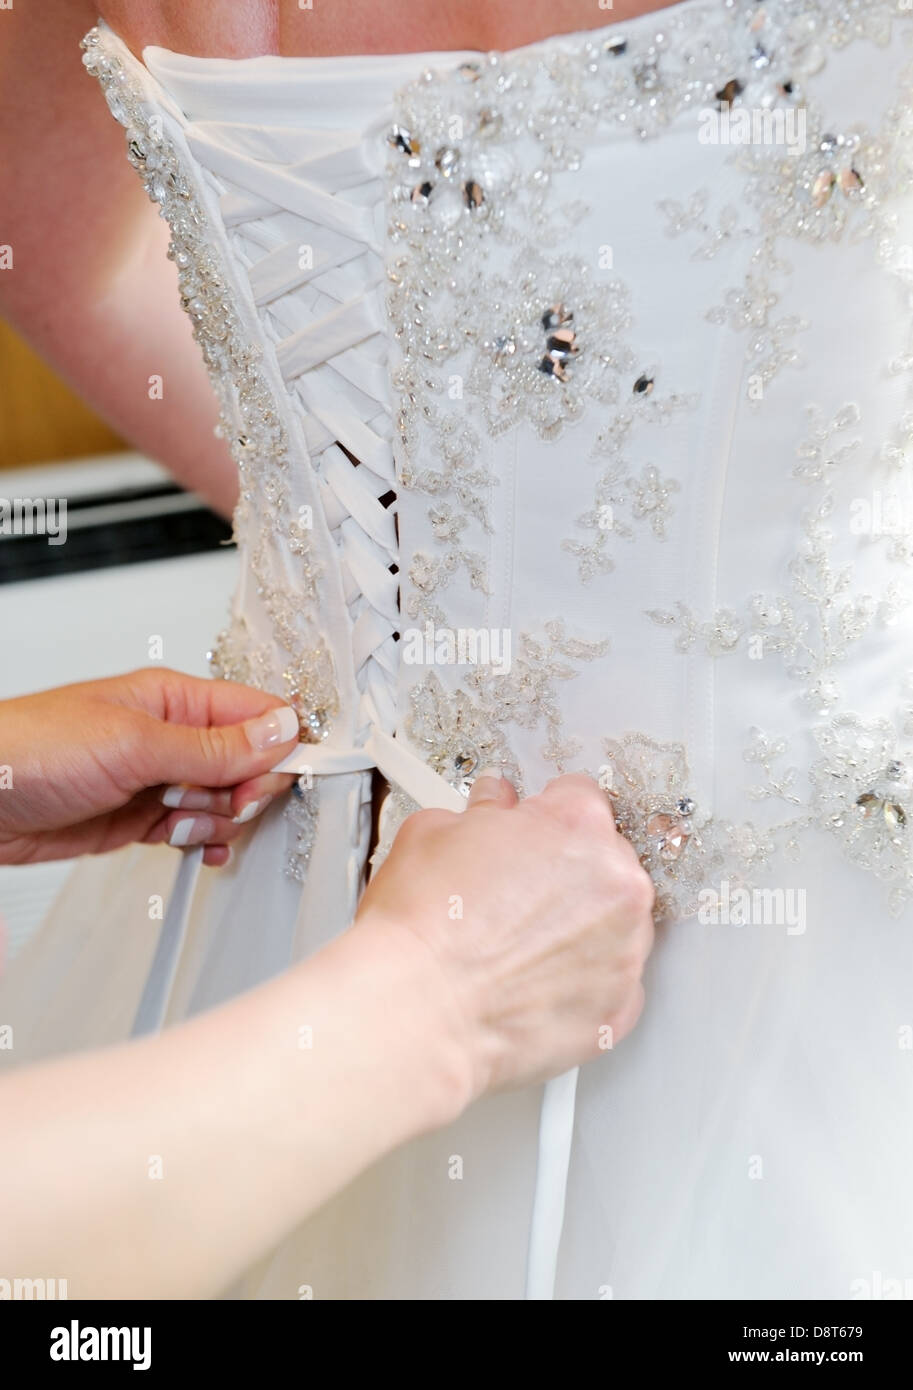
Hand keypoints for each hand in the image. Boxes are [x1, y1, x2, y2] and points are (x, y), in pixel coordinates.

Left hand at [0, 669, 299, 866]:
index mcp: (175, 700)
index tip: (278, 780)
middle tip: (214, 803)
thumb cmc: (30, 749)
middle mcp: (173, 737)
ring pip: (224, 803)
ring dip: (214, 822)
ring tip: (175, 821)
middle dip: (242, 792)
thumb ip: (213, 746)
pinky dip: (201, 843)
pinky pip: (195, 830)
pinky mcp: (143, 817)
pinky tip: (190, 847)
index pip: (258, 715)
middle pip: (249, 765)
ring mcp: (158, 779)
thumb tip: (282, 732)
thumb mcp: (133, 745)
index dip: (280, 748)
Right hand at [355, 770, 654, 1104]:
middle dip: (566, 871)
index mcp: (578, 825)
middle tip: (514, 894)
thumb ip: (483, 812)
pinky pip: (611, 984)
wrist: (416, 1011)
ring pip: (614, 925)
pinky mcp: (619, 1009)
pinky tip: (532, 984)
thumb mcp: (433, 833)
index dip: (544, 814)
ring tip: (517, 946)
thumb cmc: (421, 930)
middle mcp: (617, 884)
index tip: (530, 832)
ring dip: (580, 929)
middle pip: (606, 860)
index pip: (579, 796)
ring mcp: (625, 950)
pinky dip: (581, 984)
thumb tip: (492, 808)